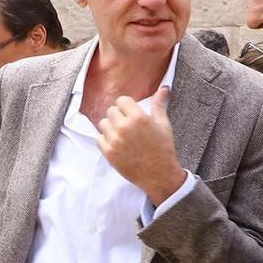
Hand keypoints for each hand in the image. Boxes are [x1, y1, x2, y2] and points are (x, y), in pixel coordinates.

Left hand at [96, 88, 185, 204]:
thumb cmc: (163, 149)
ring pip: (103, 123)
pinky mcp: (108, 152)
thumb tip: (163, 88)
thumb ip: (159, 105)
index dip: (126, 106)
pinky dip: (106, 140)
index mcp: (139, 117)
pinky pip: (99, 138)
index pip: (122, 100)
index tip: (131, 113)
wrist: (159, 175)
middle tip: (128, 125)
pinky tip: (118, 144)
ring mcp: (115, 140)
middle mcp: (125, 127)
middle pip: (111, 111)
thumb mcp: (164, 124)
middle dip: (119, 116)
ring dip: (111, 127)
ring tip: (122, 134)